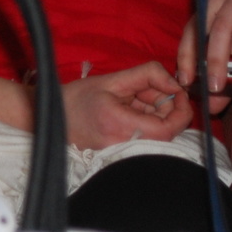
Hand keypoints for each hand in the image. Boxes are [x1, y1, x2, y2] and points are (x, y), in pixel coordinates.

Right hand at [61, 61, 191, 149]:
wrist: (49, 119)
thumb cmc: (77, 98)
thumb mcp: (112, 79)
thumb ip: (148, 75)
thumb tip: (175, 83)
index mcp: (121, 124)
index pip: (169, 127)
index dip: (182, 109)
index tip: (178, 91)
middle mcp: (125, 144)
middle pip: (167, 130)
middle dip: (166, 106)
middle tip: (146, 89)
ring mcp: (124, 154)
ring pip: (158, 135)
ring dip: (155, 113)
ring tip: (132, 98)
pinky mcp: (124, 156)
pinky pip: (147, 140)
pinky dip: (146, 122)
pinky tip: (130, 111)